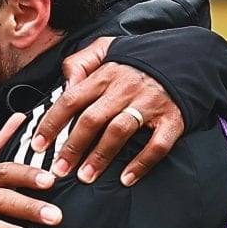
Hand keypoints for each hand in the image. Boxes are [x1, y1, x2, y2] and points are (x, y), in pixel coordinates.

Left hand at [31, 37, 184, 185]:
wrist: (187, 56)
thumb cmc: (139, 58)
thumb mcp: (106, 48)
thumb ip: (80, 62)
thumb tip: (65, 84)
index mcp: (105, 74)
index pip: (70, 100)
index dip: (52, 124)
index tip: (39, 145)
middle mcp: (124, 89)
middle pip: (91, 120)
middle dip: (72, 147)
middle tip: (59, 170)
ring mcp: (149, 104)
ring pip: (119, 132)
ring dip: (100, 157)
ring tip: (85, 177)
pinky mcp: (172, 118)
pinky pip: (156, 144)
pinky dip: (142, 163)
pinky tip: (127, 179)